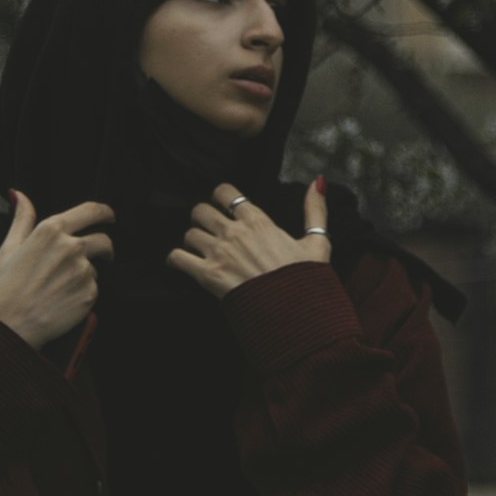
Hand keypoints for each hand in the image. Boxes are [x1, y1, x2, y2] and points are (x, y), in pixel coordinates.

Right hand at [0, 190, 114, 351]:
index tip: (109, 216)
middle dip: (103, 248)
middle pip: (103, 240)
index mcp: (52, 230)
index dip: (105, 212)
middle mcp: (71, 247)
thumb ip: (21, 218)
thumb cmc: (5, 288)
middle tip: (96, 257)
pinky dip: (83, 293)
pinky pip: (93, 289)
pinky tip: (64, 300)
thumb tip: (20, 195)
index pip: (92, 211)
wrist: (8, 327)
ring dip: (86, 274)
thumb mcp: (9, 247)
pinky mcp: (89, 294)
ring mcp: (82, 271)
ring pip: (95, 268)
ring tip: (62, 287)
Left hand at [166, 179, 329, 298]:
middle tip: (210, 228)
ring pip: (189, 233)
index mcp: (257, 221)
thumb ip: (315, 209)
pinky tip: (183, 263)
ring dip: (193, 240)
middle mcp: (234, 233)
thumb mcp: (317, 242)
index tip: (223, 205)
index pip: (225, 192)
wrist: (296, 314)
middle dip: (203, 218)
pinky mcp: (208, 276)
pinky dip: (176, 259)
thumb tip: (318, 181)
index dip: (220, 196)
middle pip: (201, 210)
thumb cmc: (306, 281)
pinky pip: (178, 258)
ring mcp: (219, 253)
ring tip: (201, 248)